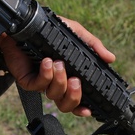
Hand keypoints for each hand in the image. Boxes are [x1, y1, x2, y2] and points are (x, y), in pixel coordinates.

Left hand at [0, 16, 115, 116]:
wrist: (23, 26)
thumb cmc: (48, 30)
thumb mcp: (74, 34)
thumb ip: (92, 45)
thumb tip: (111, 58)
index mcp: (68, 76)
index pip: (76, 99)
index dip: (82, 108)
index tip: (89, 109)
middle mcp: (55, 83)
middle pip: (66, 105)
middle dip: (73, 96)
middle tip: (75, 80)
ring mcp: (41, 82)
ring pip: (53, 95)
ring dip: (59, 80)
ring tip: (58, 63)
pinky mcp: (27, 79)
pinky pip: (38, 86)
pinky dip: (45, 75)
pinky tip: (47, 62)